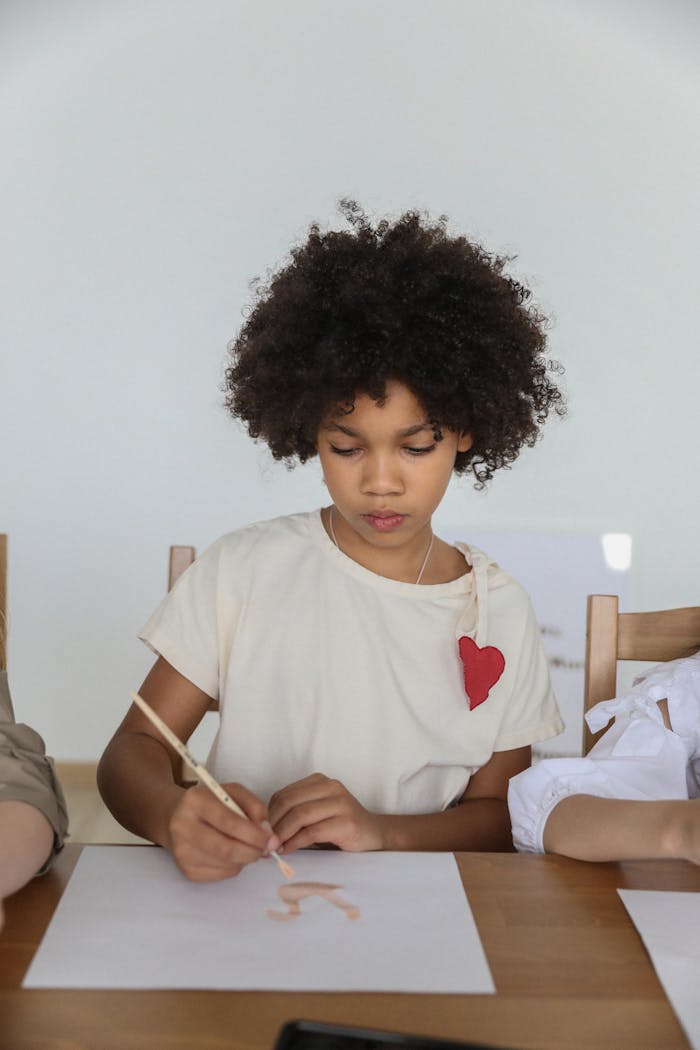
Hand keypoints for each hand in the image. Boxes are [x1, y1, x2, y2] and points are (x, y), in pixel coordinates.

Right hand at [165, 782, 277, 881]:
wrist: (178, 816)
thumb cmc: (212, 802)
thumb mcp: (233, 793)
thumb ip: (254, 807)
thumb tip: (267, 833)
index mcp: (194, 800)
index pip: (228, 821)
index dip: (254, 834)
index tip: (271, 839)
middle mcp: (182, 826)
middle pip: (225, 848)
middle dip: (252, 851)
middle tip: (265, 850)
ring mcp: (181, 851)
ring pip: (225, 864)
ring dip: (245, 859)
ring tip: (247, 848)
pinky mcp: (185, 870)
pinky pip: (220, 875)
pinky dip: (234, 867)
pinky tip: (232, 855)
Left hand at [268, 773, 384, 853]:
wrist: (374, 834)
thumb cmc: (339, 826)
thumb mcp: (316, 813)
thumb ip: (295, 813)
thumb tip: (264, 829)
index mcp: (320, 781)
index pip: (284, 794)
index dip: (268, 814)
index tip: (261, 832)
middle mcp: (331, 787)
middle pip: (290, 802)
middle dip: (273, 825)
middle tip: (265, 842)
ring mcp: (341, 803)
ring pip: (300, 815)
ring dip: (283, 834)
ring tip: (275, 847)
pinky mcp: (347, 822)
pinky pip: (313, 831)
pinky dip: (296, 842)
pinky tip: (289, 850)